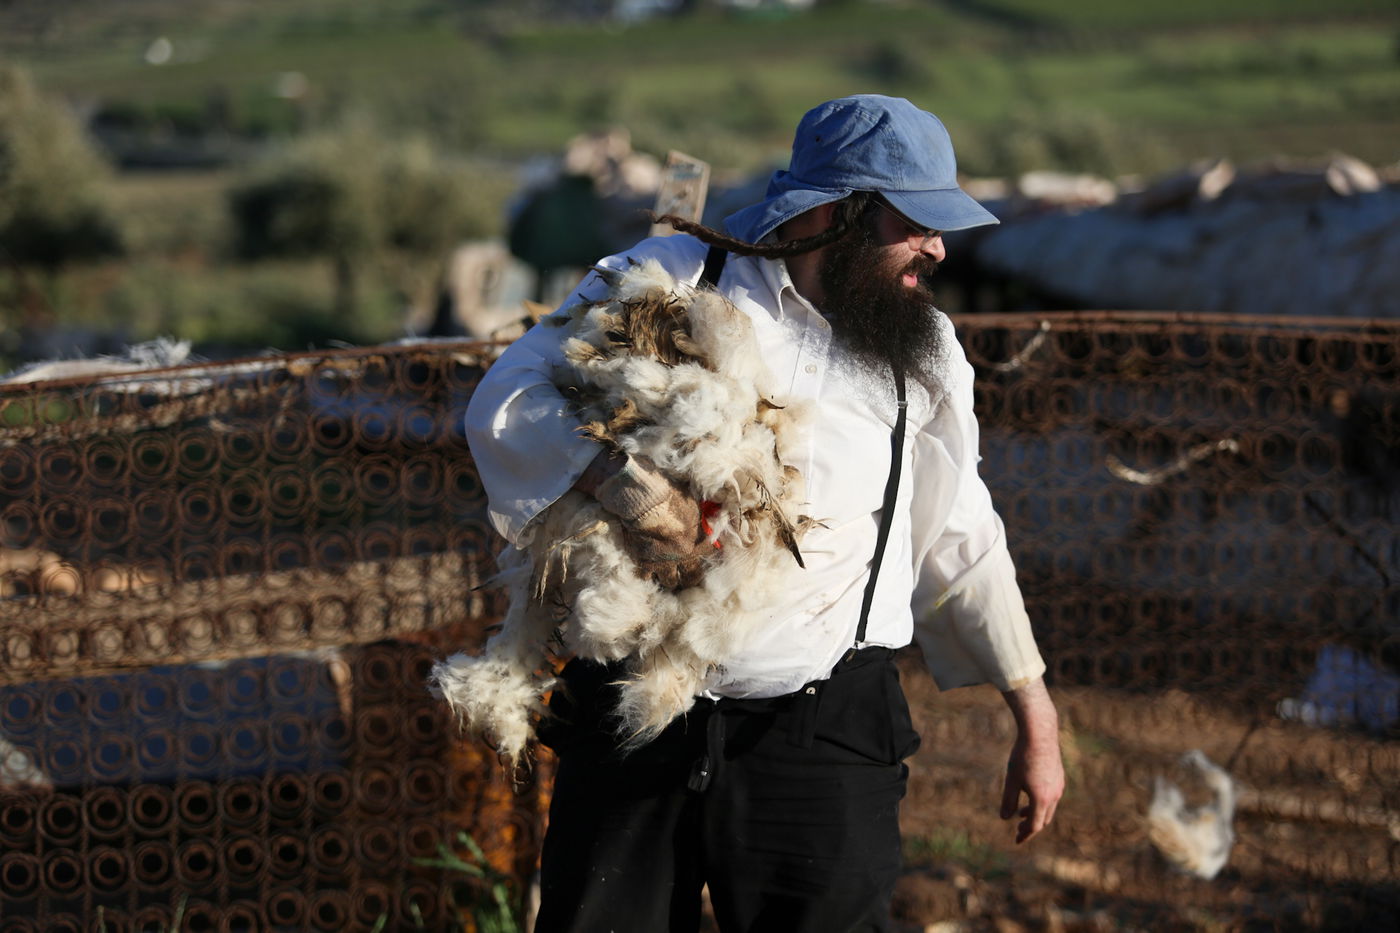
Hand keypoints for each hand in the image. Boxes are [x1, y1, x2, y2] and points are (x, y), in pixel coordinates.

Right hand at [591, 455, 705, 587]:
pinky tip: (647, 573)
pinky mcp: (643, 563)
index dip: (712, 551)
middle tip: (689, 577)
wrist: (644, 502)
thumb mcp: (693, 504)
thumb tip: (715, 518)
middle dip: (691, 577)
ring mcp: (663, 562)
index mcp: (698, 540)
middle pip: (692, 576)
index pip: (711, 552)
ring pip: (669, 581)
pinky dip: (647, 575)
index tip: (709, 551)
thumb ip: (703, 517)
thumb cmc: (670, 497)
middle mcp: (683, 556)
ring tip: (668, 578)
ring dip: (670, 579)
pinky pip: (645, 577)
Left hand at [998, 679, 1063, 843]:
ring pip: (1049, 807)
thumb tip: (1005, 818)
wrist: (1040, 733)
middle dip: (1031, 827)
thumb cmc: (1022, 756)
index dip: (1025, 834)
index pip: (1035, 825)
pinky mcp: (1059, 776)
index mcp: (1042, 799)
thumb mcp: (1011, 780)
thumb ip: (1008, 801)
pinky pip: (1052, 795)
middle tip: (1018, 831)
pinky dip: (1041, 802)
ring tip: (1021, 814)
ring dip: (1036, 813)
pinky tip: (1030, 795)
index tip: (1016, 840)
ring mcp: (1059, 785)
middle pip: (1044, 819)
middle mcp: (1054, 795)